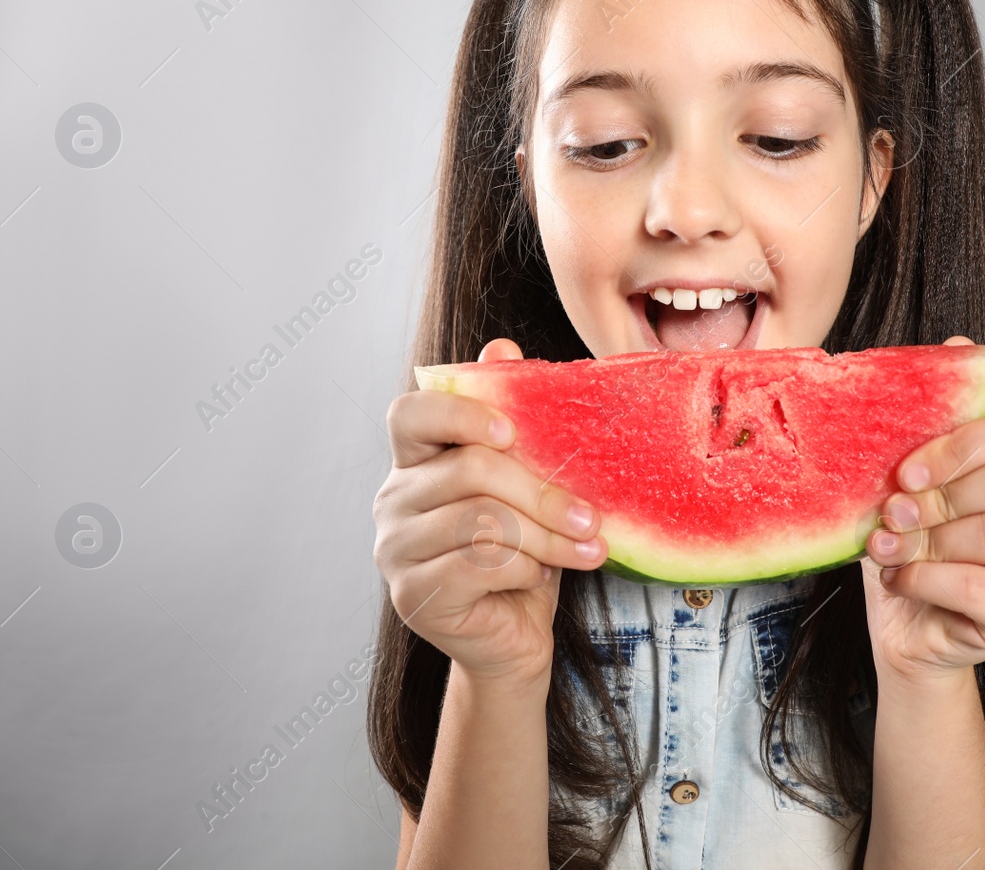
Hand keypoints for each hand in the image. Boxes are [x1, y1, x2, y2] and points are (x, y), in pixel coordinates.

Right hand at [372, 337, 609, 685]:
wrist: (514, 641)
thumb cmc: (522, 557)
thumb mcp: (526, 487)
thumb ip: (512, 423)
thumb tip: (502, 344)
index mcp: (414, 464)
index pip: (410, 414)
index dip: (462, 414)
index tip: (516, 433)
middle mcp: (392, 502)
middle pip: (470, 469)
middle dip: (543, 493)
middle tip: (592, 517)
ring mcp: (395, 551)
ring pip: (482, 519)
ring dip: (546, 536)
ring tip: (583, 550)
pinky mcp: (413, 595)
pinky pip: (481, 564)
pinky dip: (525, 568)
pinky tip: (540, 577)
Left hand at [860, 336, 984, 683]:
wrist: (900, 629)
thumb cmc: (907, 549)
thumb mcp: (904, 481)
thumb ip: (930, 418)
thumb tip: (959, 343)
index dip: (954, 447)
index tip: (905, 471)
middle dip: (939, 497)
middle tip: (894, 514)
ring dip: (928, 540)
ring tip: (890, 549)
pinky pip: (982, 586)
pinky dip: (929, 578)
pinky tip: (904, 579)